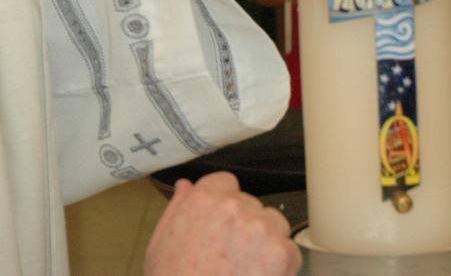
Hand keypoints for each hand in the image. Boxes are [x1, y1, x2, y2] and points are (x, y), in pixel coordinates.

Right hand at [144, 172, 300, 275]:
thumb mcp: (161, 244)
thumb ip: (177, 208)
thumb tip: (185, 187)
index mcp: (203, 200)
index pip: (226, 183)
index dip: (225, 205)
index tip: (224, 223)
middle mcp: (233, 207)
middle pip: (252, 205)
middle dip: (247, 227)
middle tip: (233, 256)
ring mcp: (259, 228)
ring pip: (275, 224)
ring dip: (267, 242)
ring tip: (247, 269)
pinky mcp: (280, 252)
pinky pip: (290, 251)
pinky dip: (282, 266)